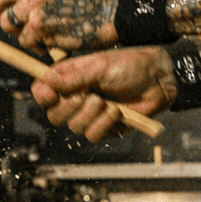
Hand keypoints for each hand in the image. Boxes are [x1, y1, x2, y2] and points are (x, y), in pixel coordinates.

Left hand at [0, 0, 121, 53]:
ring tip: (39, 26)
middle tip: (20, 16)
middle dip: (2, 11)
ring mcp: (36, 2)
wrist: (110, 10)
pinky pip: (23, 40)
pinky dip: (35, 43)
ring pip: (5, 23)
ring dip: (19, 30)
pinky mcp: (41, 25)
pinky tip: (50, 36)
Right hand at [32, 47, 174, 141]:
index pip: (42, 91)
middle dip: (70, 108)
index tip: (52, 96)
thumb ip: (74, 76)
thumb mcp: (100, 66)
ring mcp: (89, 115)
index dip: (43, 96)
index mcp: (68, 79)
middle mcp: (74, 98)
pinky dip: (103, 125)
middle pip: (55, 115)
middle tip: (88, 95)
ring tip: (107, 102)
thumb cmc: (129, 66)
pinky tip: (116, 112)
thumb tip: (47, 80)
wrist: (157, 80)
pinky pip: (93, 135)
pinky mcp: (104, 128)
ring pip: (74, 127)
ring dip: (91, 115)